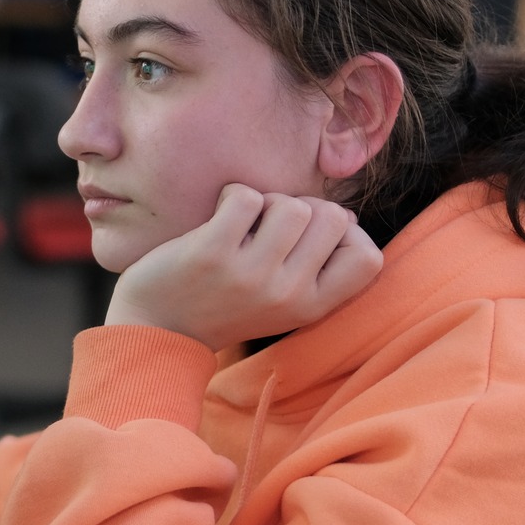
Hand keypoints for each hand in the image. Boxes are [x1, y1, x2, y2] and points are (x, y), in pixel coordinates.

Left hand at [103, 185, 381, 350]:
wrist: (155, 330)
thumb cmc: (224, 304)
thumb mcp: (281, 301)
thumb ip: (316, 265)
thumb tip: (344, 216)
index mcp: (310, 307)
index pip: (369, 260)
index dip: (348, 234)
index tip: (312, 236)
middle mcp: (287, 294)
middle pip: (331, 218)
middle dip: (301, 208)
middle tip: (268, 225)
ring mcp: (250, 274)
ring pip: (291, 204)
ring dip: (266, 202)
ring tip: (244, 222)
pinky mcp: (212, 253)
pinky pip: (246, 196)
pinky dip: (233, 194)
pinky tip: (218, 214)